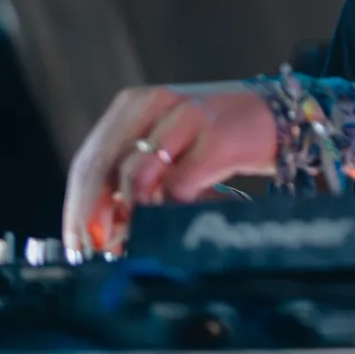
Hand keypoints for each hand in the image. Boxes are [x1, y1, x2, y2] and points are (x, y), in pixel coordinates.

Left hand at [61, 84, 273, 256]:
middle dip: (96, 216)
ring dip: (133, 216)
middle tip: (100, 250)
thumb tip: (101, 227)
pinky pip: (178, 185)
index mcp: (135, 104)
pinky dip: (171, 210)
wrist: (277, 118)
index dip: (78, 206)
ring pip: (136, 175)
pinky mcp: (217, 137)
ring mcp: (188, 116)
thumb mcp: (166, 145)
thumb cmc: (215, 138)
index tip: (78, 243)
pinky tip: (174, 222)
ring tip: (139, 239)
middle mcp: (156, 103)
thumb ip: (132, 174)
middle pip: (104, 166)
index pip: (89, 159)